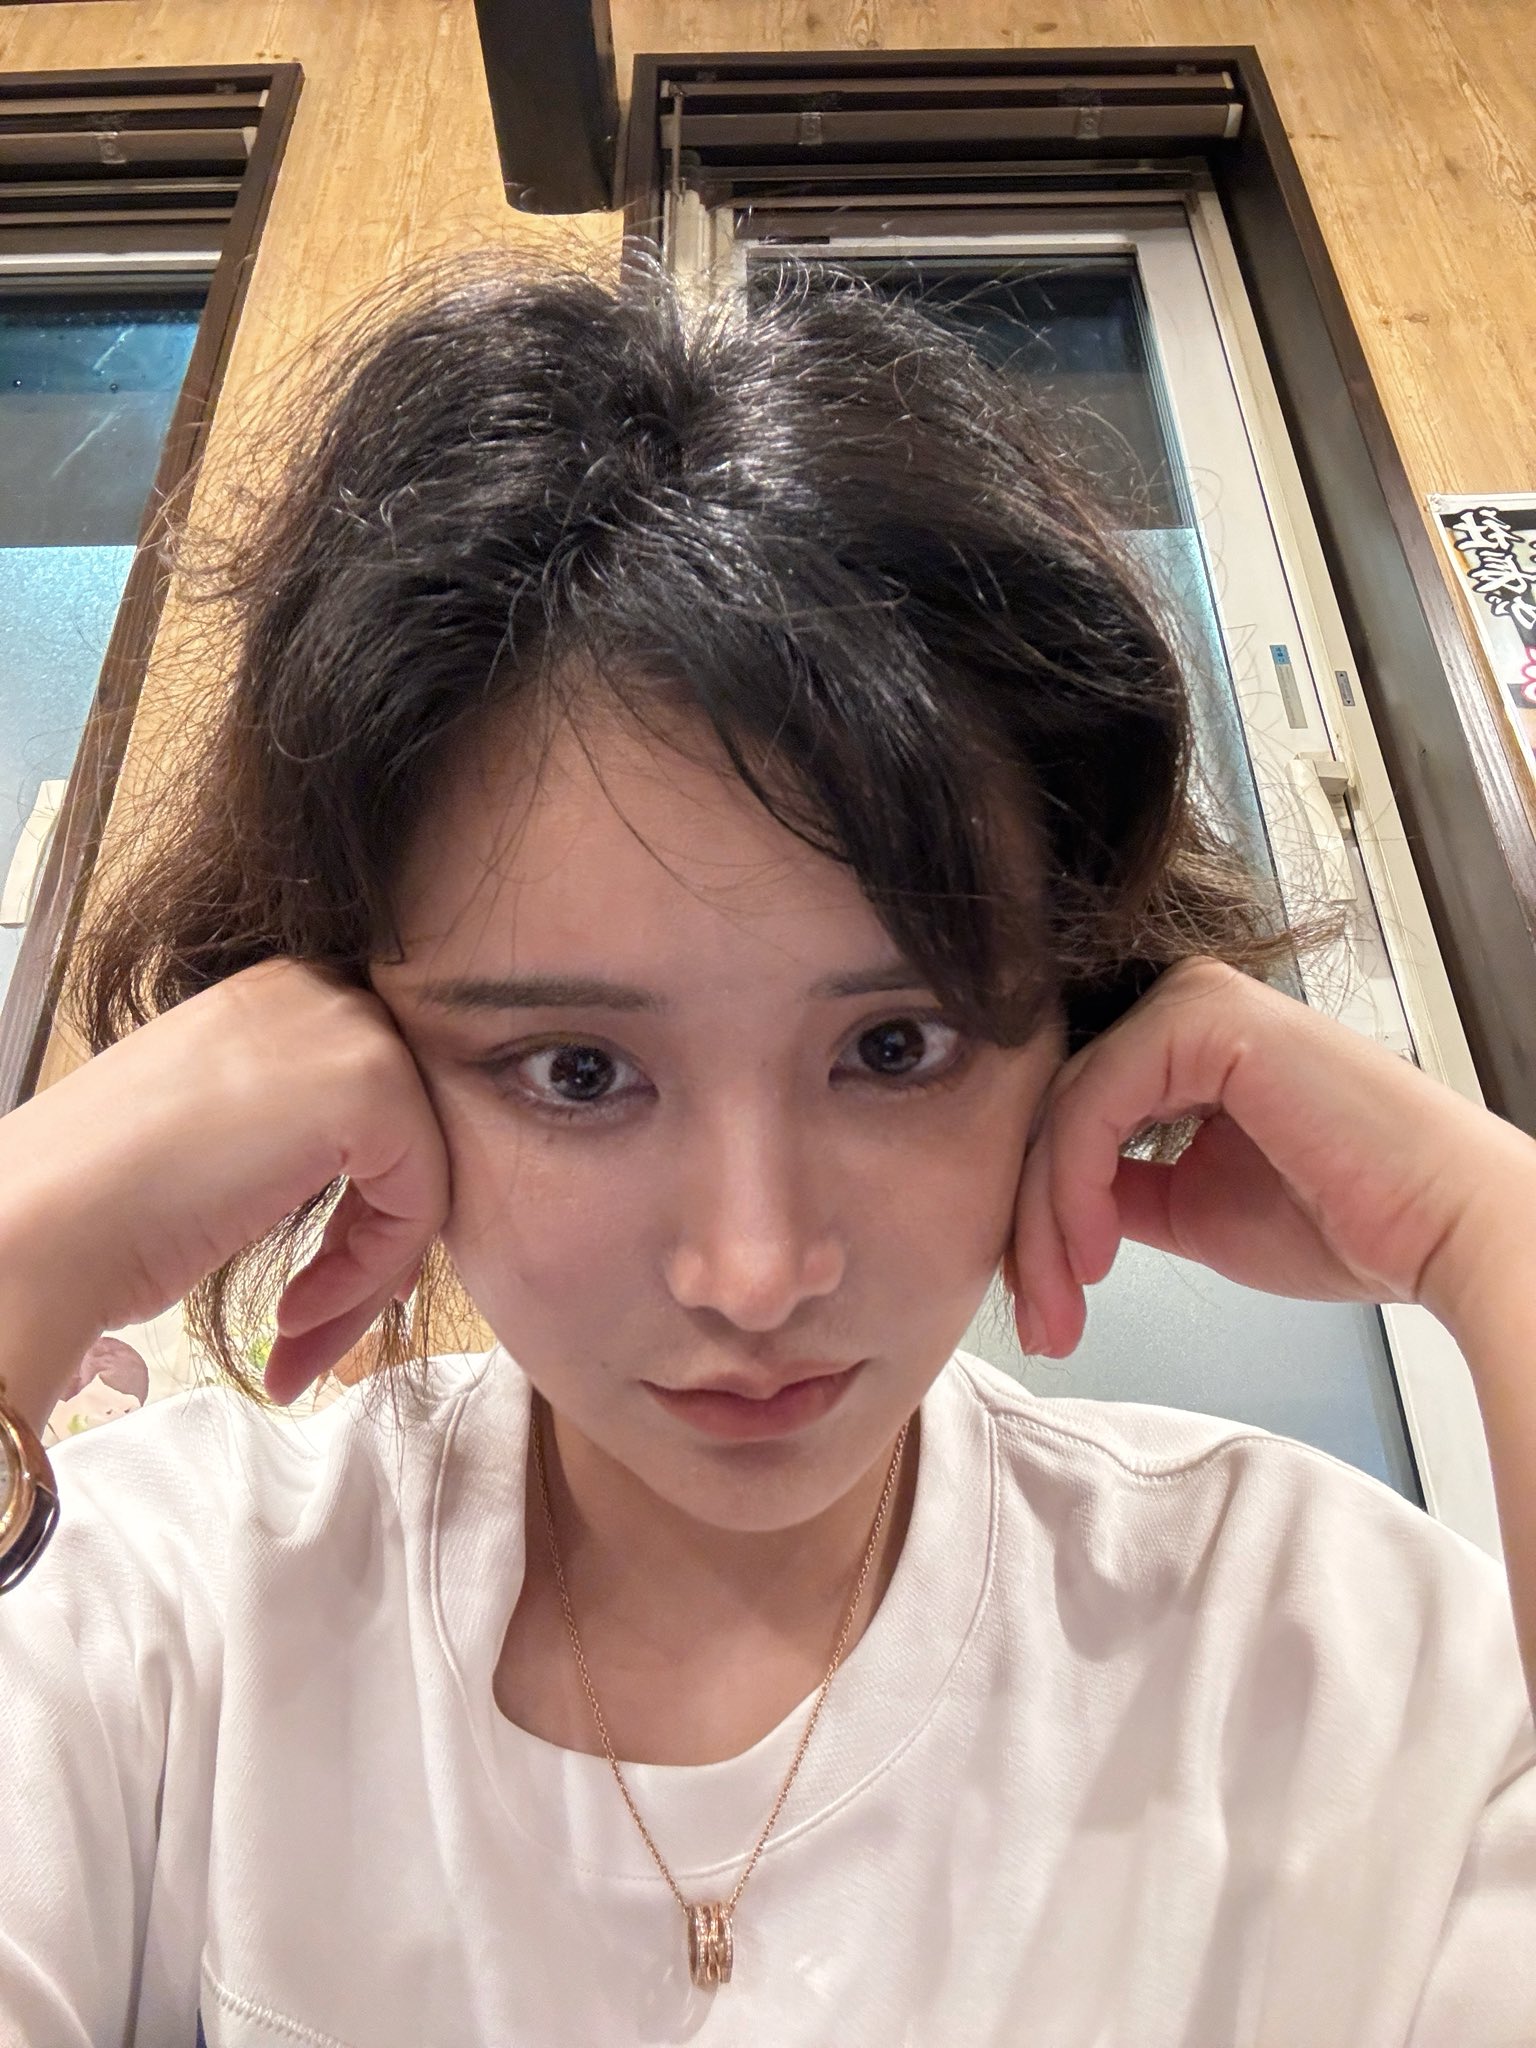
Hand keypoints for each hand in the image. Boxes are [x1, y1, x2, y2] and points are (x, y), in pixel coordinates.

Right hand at [0, 958, 449, 1418]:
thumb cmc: (103, 1205)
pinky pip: (421, 1197)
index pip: (373, 1104)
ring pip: (421, 1172)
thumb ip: (299, 1131)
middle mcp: (313, 990)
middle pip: (408, 1135)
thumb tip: (378, 1187)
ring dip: (364, 1276)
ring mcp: (345, 1027)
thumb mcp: (220, 1136)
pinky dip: (368, 1274)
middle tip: (311, 1323)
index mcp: (272, 995)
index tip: (312, 1287)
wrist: (41, 1229)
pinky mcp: (370, 1082)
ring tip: (296, 1337)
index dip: (358, 1207)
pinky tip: (293, 1313)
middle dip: (370, 1247)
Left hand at [1006, 957, 1535, 1356]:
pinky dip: (1074, 1186)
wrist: (1442, 1232)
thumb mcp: (1194, 1209)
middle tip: (1036, 1318)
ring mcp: (1193, 1003)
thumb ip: (1121, 1190)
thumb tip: (1049, 1205)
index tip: (1040, 1305)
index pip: (1074, 1119)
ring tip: (1060, 1306)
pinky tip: (1092, 1253)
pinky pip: (1095, 1104)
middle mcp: (1185, 1011)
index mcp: (1188, 1049)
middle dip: (1032, 1227)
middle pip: (1058, 1114)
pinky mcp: (1203, 1017)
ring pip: (1064, 1113)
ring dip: (1045, 1222)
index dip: (1041, 1213)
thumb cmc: (1348, 1222)